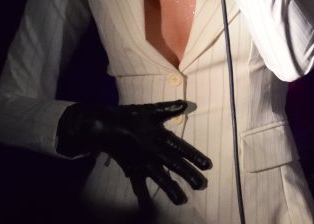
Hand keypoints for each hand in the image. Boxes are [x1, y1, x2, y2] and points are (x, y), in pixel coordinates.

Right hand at [56, 101, 211, 207]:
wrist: (105, 127)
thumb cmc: (130, 117)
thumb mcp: (151, 111)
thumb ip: (168, 109)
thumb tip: (184, 104)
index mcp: (160, 137)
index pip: (182, 149)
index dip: (195, 157)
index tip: (208, 166)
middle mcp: (154, 152)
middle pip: (174, 165)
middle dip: (188, 175)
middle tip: (202, 185)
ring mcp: (143, 163)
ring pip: (159, 177)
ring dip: (171, 189)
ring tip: (182, 200)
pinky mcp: (132, 169)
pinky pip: (138, 184)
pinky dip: (142, 196)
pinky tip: (147, 208)